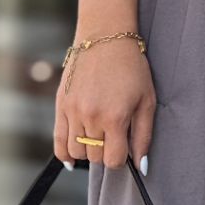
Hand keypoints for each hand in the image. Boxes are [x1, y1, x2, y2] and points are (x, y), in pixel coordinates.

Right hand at [55, 35, 158, 170]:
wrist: (104, 38)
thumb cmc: (131, 68)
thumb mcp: (147, 101)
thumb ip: (144, 137)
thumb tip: (141, 167)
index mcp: (114, 118)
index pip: (114, 160)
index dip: (122, 160)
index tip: (125, 149)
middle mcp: (90, 117)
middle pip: (95, 157)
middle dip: (106, 154)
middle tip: (114, 140)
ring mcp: (72, 112)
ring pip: (76, 152)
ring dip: (88, 152)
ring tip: (98, 140)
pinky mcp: (60, 105)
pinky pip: (58, 141)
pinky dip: (65, 154)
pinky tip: (73, 159)